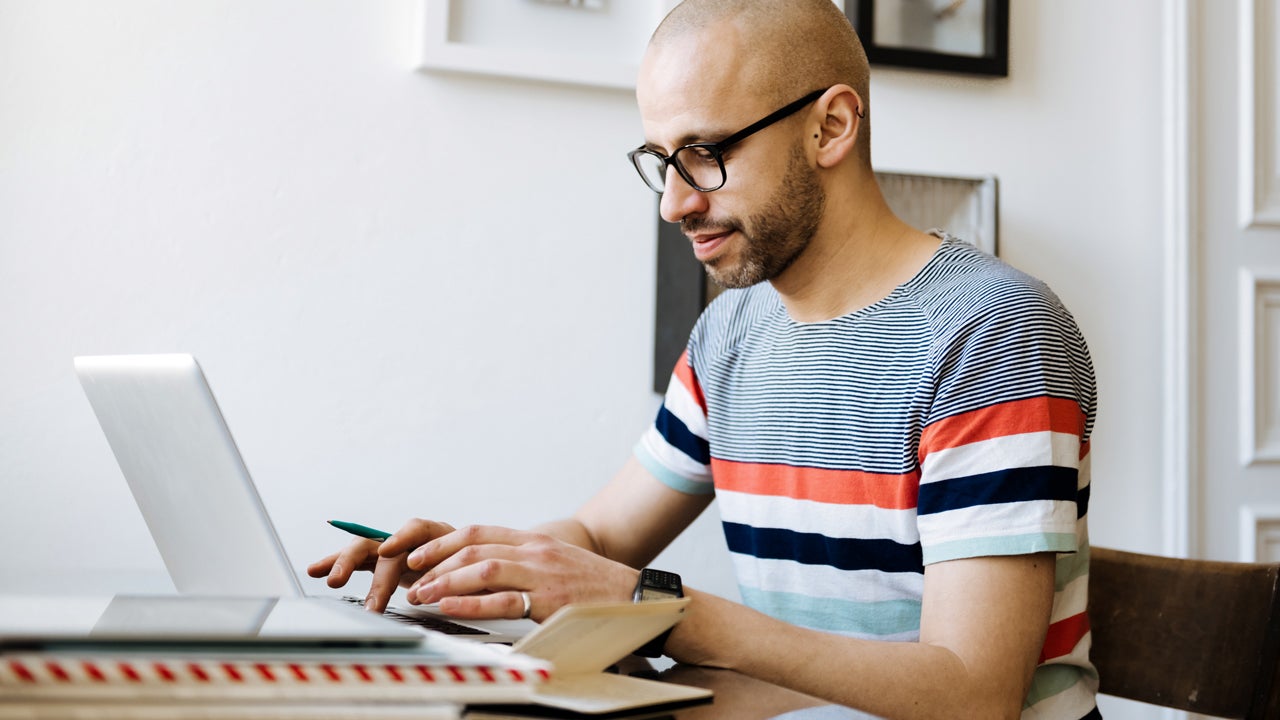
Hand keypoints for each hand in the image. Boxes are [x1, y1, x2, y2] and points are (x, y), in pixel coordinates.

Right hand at [305, 518, 456, 611]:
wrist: (471, 568)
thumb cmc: (470, 569)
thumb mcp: (468, 573)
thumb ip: (451, 579)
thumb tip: (429, 592)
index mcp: (436, 534)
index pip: (416, 530)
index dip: (399, 539)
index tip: (386, 552)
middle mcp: (409, 539)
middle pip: (378, 543)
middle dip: (355, 560)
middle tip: (338, 581)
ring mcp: (393, 549)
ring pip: (362, 551)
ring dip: (340, 563)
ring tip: (320, 574)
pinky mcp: (382, 562)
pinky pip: (358, 563)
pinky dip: (338, 566)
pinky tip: (317, 571)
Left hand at [403, 525, 638, 621]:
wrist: (635, 597)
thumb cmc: (594, 586)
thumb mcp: (555, 563)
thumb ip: (523, 562)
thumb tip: (486, 570)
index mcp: (533, 541)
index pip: (478, 532)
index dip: (443, 542)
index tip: (417, 555)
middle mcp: (534, 551)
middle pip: (473, 548)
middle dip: (436, 563)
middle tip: (411, 578)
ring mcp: (542, 573)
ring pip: (483, 569)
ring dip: (446, 582)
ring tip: (421, 595)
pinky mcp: (549, 600)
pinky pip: (503, 600)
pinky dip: (471, 602)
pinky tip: (449, 607)